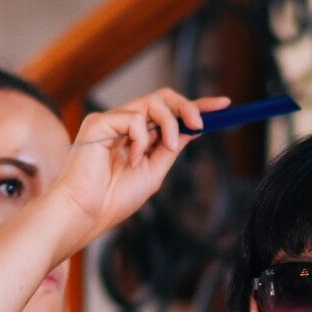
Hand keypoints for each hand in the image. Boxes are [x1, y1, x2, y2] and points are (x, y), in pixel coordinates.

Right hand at [50, 88, 229, 251]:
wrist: (88, 213)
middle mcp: (124, 125)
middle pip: (163, 98)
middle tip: (200, 124)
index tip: (223, 106)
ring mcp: (111, 122)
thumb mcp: (154, 172)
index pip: (169, 113)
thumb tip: (193, 128)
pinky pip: (134, 118)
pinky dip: (140, 139)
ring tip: (164, 150)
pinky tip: (131, 159)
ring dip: (168, 125)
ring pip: (152, 103)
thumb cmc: (114, 200)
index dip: (196, 107)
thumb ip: (171, 148)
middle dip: (187, 107)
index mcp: (137, 138)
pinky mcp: (99, 123)